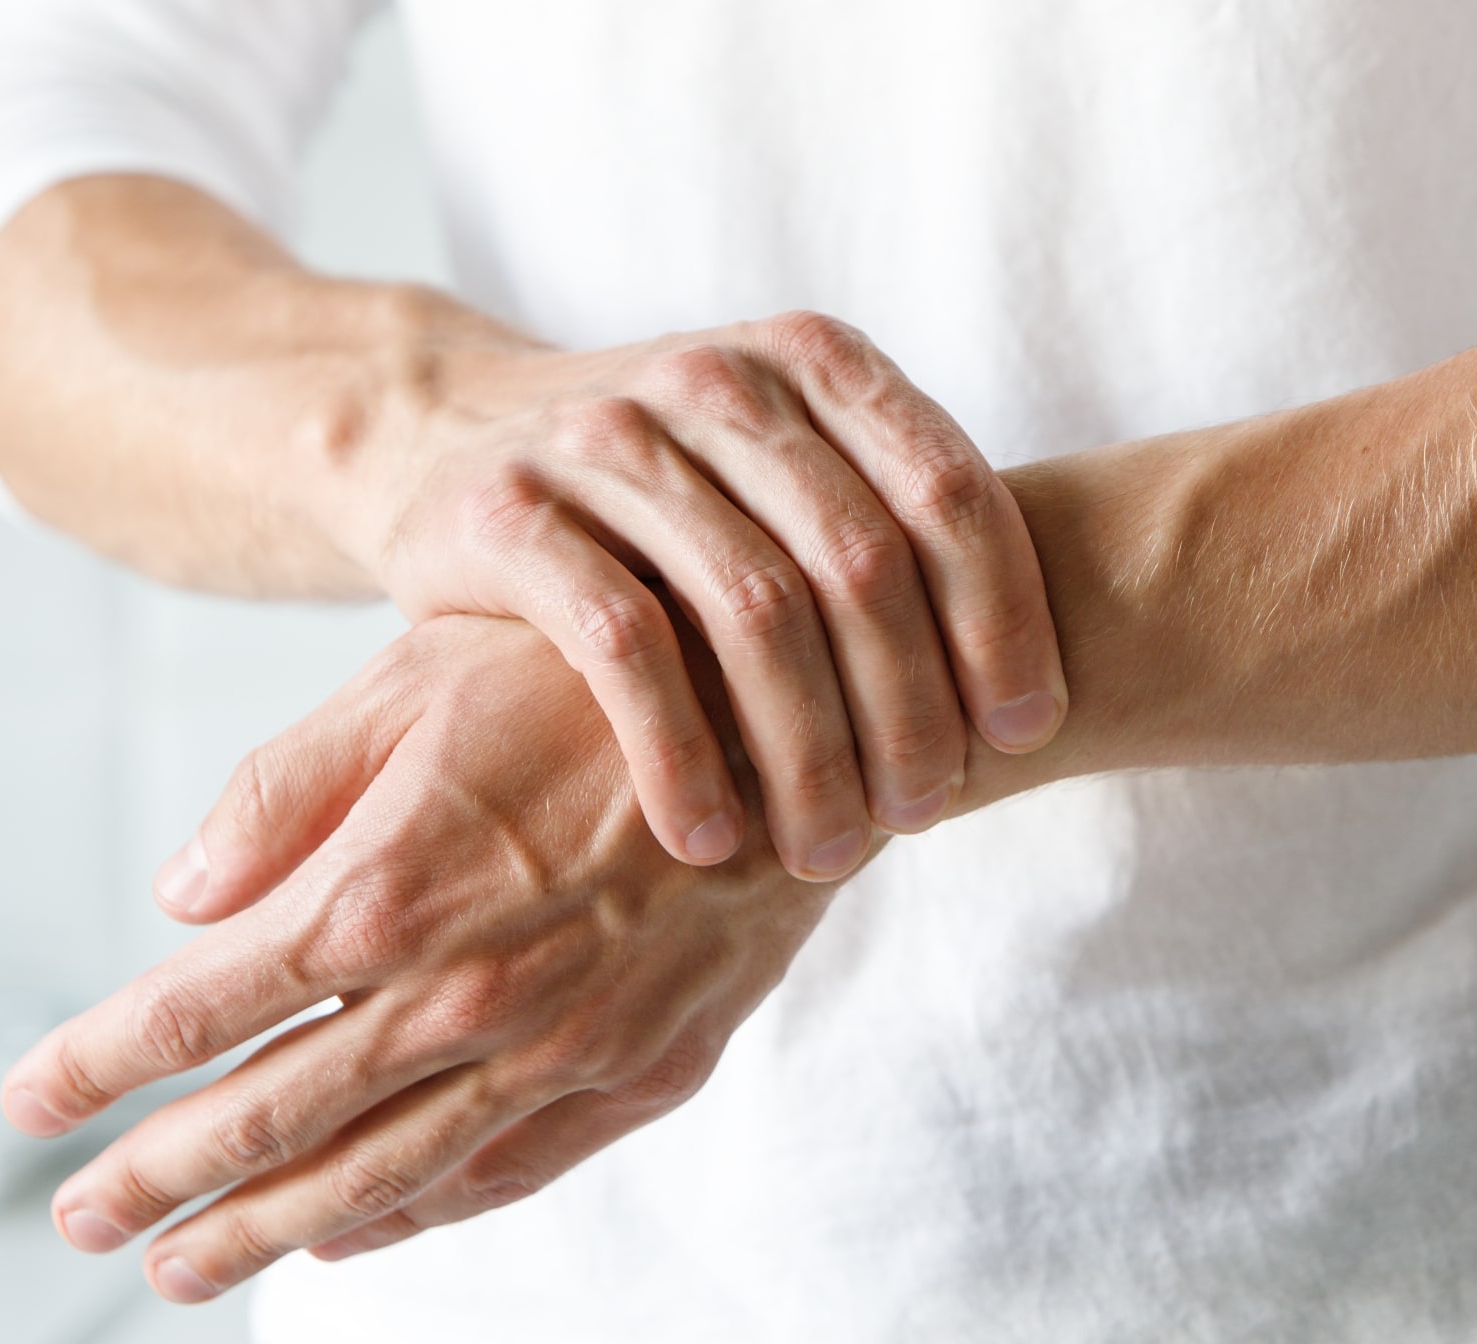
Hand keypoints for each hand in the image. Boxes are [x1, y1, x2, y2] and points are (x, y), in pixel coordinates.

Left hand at [4, 615, 846, 1301]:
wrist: (805, 712)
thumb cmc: (603, 675)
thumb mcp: (424, 677)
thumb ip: (291, 788)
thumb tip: (182, 894)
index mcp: (389, 889)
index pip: (199, 1010)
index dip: (99, 1062)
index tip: (29, 1100)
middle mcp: (465, 995)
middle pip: (272, 1120)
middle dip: (159, 1180)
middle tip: (83, 1221)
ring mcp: (563, 1048)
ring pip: (384, 1173)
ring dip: (269, 1230)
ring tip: (189, 1268)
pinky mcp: (647, 1068)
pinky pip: (508, 1172)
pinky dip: (421, 1214)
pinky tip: (363, 1237)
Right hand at [286, 309, 1064, 883]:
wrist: (443, 432)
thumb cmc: (662, 490)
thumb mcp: (781, 469)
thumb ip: (890, 530)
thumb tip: (1033, 696)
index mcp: (813, 360)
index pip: (950, 491)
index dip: (1004, 620)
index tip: (1023, 734)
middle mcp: (718, 380)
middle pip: (862, 564)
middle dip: (908, 711)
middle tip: (920, 816)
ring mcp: (606, 438)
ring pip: (753, 612)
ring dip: (807, 754)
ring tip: (827, 850)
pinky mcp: (508, 511)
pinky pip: (624, 649)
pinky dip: (681, 756)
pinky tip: (708, 839)